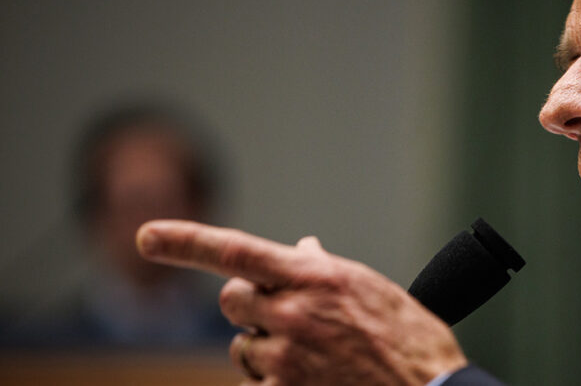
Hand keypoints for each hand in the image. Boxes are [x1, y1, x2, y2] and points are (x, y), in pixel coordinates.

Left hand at [136, 220, 467, 384]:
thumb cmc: (408, 338)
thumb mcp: (368, 288)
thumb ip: (323, 268)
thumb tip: (298, 248)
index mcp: (315, 277)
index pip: (235, 250)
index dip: (185, 241)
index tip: (146, 237)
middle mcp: (293, 314)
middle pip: (232, 299)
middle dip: (250, 304)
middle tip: (282, 313)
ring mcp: (286, 359)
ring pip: (241, 347)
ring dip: (264, 348)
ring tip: (313, 357)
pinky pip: (253, 385)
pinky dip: (272, 382)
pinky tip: (312, 380)